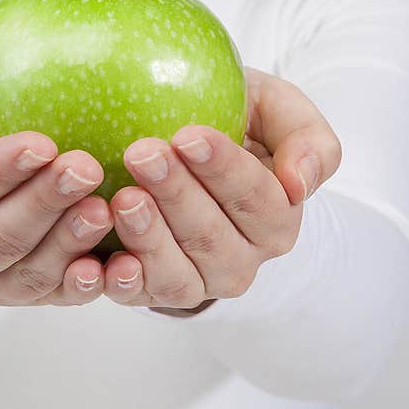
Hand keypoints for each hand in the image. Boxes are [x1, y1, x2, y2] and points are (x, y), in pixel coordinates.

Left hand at [102, 68, 341, 310]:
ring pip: (178, 274)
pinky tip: (101, 261)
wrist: (179, 148)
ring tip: (123, 199)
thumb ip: (307, 139)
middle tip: (142, 153)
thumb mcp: (276, 110)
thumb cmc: (232, 120)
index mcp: (276, 219)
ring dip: (149, 239)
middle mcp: (240, 260)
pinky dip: (120, 284)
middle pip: (212, 237)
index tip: (188, 136)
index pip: (257, 199)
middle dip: (176, 195)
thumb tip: (300, 184)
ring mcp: (196, 282)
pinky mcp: (150, 292)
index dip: (223, 170)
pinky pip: (137, 297)